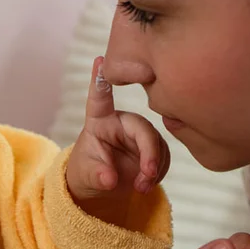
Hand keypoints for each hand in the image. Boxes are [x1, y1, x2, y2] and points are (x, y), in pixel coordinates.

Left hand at [66, 57, 169, 210]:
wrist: (100, 184)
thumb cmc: (87, 170)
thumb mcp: (85, 175)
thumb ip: (97, 175)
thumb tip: (110, 179)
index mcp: (99, 121)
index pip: (99, 98)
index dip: (100, 79)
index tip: (100, 60)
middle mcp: (122, 122)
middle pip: (143, 129)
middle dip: (149, 153)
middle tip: (147, 174)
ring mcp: (139, 134)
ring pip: (158, 145)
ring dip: (154, 168)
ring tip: (141, 188)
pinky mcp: (152, 146)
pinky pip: (163, 157)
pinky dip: (158, 173)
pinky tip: (146, 185)